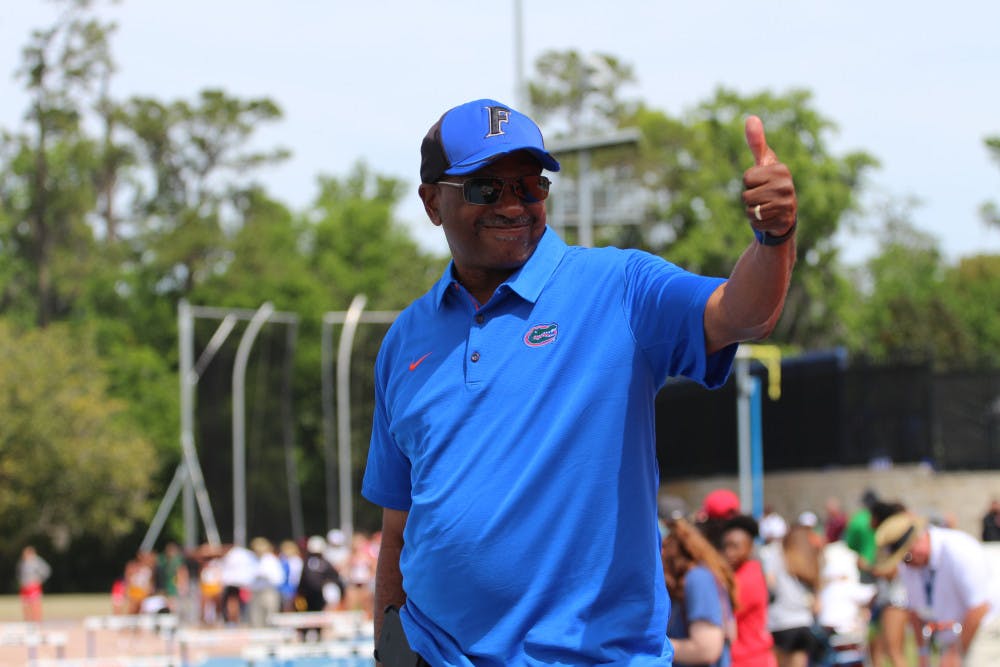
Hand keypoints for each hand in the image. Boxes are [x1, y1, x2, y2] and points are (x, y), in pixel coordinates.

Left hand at [742, 116, 796, 237]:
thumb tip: (751, 118)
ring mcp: (787, 205)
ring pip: (751, 210)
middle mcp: (787, 186)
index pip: (747, 178)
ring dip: (753, 211)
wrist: (785, 212)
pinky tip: (769, 218)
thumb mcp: (764, 162)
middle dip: (750, 198)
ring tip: (766, 207)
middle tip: (763, 197)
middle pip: (746, 195)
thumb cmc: (771, 183)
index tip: (762, 182)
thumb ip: (757, 142)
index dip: (749, 182)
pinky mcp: (784, 222)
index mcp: (781, 170)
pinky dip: (758, 223)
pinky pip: (757, 223)